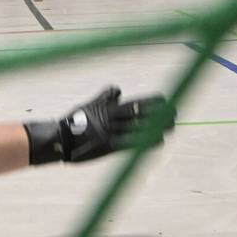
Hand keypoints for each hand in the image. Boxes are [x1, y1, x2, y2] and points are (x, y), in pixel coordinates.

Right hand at [26, 87, 174, 164]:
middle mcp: (112, 119)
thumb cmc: (74, 121)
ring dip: (157, 126)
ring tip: (171, 125)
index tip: (164, 100)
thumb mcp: (90, 105)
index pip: (134, 103)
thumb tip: (118, 89)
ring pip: (138, 128)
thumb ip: (105, 97)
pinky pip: (130, 143)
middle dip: (159, 113)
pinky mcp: (108, 147)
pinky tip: (159, 140)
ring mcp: (111, 133)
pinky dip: (146, 141)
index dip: (151, 102)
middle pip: (140, 114)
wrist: (61, 138)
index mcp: (109, 108)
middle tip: (175, 111)